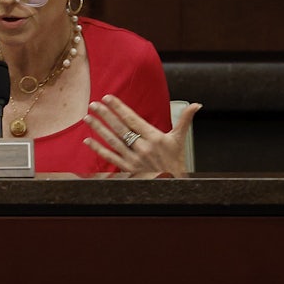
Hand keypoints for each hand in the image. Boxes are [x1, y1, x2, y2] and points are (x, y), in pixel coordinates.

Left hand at [83, 95, 200, 174]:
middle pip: (120, 128)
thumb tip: (196, 105)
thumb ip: (185, 120)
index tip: (107, 98)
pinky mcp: (128, 170)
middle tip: (93, 104)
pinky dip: (99, 149)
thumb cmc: (175, 161)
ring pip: (113, 141)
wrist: (174, 185)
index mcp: (154, 137)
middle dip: (105, 115)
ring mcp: (134, 159)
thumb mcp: (180, 140)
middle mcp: (142, 147)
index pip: (132, 119)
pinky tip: (88, 140)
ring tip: (87, 118)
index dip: (119, 108)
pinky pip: (111, 158)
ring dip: (99, 129)